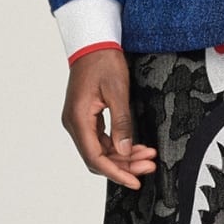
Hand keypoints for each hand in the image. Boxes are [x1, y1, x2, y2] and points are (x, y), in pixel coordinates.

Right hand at [62, 49, 157, 188]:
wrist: (93, 42)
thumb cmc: (103, 61)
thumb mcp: (118, 92)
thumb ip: (122, 123)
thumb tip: (125, 150)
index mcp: (78, 119)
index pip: (95, 157)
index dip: (115, 172)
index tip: (134, 181)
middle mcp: (74, 123)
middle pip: (98, 157)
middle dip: (124, 165)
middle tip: (149, 166)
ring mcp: (79, 121)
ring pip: (101, 150)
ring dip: (123, 156)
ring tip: (148, 156)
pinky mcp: (86, 117)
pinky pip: (101, 139)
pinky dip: (119, 145)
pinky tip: (136, 146)